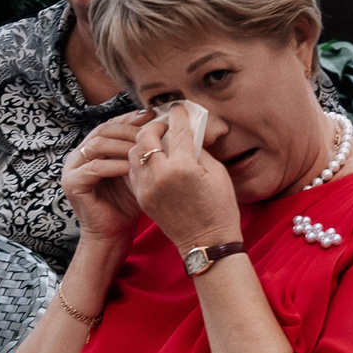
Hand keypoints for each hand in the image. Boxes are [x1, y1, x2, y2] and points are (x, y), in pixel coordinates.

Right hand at [60, 110, 152, 247]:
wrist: (114, 234)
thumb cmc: (127, 204)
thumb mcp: (135, 171)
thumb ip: (139, 150)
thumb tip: (161, 125)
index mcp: (90, 151)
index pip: (109, 126)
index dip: (129, 119)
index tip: (151, 115)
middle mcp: (77, 157)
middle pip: (102, 132)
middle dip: (128, 130)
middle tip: (150, 130)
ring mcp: (71, 170)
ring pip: (97, 146)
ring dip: (122, 145)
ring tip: (143, 148)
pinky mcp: (72, 184)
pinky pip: (95, 168)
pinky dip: (114, 166)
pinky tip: (132, 167)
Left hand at [126, 101, 240, 251]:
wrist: (206, 243)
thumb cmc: (219, 208)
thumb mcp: (217, 173)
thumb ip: (198, 149)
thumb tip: (186, 132)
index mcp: (183, 167)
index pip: (176, 129)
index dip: (178, 115)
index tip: (179, 109)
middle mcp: (160, 175)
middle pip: (145, 136)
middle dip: (155, 126)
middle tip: (165, 127)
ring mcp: (147, 188)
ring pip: (134, 152)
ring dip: (144, 143)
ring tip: (158, 144)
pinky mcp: (142, 198)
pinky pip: (133, 170)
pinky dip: (140, 161)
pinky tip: (153, 162)